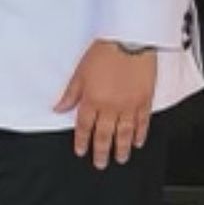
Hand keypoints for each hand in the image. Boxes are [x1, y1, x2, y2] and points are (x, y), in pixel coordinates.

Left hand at [56, 41, 156, 169]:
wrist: (129, 40)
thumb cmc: (105, 51)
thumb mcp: (80, 72)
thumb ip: (70, 93)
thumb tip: (59, 108)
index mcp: (92, 100)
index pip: (85, 127)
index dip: (82, 141)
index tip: (81, 151)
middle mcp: (110, 107)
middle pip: (104, 135)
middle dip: (101, 152)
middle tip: (101, 164)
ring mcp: (129, 106)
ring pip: (124, 133)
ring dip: (121, 148)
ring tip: (120, 159)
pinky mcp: (145, 100)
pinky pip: (142, 122)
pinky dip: (140, 134)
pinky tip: (138, 142)